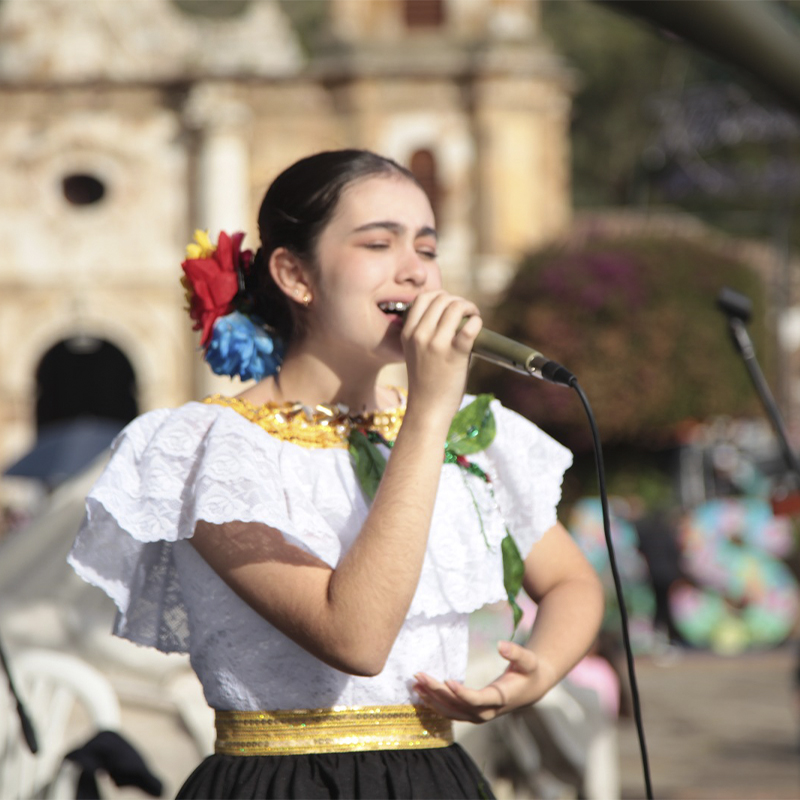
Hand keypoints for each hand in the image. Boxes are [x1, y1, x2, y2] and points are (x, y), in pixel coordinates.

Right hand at [401, 290, 481, 420]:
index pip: (423, 298)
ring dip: (469, 307)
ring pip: (455, 307)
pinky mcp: (454, 354)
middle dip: (458, 300)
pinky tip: (478, 326)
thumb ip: (427, 331)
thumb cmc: (426, 382)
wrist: (427, 409)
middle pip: (441, 299)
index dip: (441, 296)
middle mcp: (420, 335)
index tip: (451, 306)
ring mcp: (436, 344)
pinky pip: (469, 327)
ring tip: (474, 317)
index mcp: (408, 333)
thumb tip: (453, 311)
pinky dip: (477, 321)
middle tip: (467, 312)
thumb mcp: (415, 352)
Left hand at [413, 641, 551, 723]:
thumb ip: (515, 652)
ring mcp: (478, 715)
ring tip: (415, 683)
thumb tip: (501, 645)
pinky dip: (435, 704)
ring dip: (432, 699)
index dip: (462, 693)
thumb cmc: (529, 671)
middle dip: (437, 692)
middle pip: (458, 706)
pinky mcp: (472, 713)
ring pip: (451, 712)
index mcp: (500, 699)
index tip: (447, 681)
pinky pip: (450, 712)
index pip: (477, 700)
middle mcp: (487, 712)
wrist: (531, 689)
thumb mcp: (527, 660)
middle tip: (420, 676)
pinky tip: (421, 693)